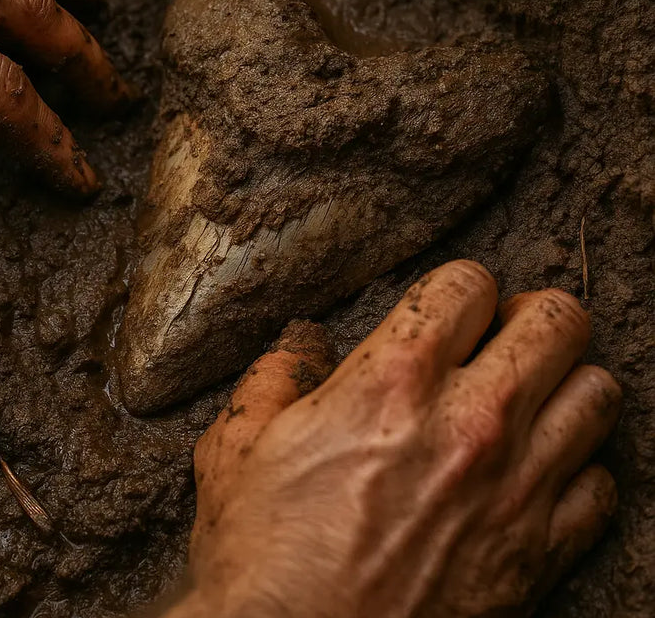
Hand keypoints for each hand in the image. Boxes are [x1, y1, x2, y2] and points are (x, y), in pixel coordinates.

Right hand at [173, 261, 619, 617]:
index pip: (469, 284)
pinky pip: (601, 488)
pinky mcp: (537, 554)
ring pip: (598, 395)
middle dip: (532, 317)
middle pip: (559, 322)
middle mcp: (470, 422)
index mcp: (392, 381)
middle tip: (502, 340)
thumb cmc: (260, 554)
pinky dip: (578, 472)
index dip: (458, 290)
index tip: (448, 312)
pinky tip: (535, 477)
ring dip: (565, 386)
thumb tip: (303, 344)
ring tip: (527, 400)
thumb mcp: (235, 447)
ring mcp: (515, 490)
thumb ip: (275, 376)